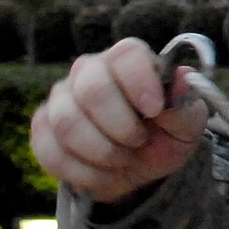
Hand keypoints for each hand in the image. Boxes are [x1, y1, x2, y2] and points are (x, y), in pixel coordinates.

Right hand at [30, 38, 209, 202]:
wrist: (137, 168)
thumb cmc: (163, 136)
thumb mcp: (186, 126)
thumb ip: (185, 104)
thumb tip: (184, 79)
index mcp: (127, 61)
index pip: (126, 55)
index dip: (140, 82)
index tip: (154, 110)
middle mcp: (89, 70)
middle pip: (91, 89)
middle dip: (120, 127)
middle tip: (138, 142)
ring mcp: (61, 98)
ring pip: (67, 123)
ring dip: (101, 152)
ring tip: (122, 159)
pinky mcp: (42, 127)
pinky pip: (50, 151)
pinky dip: (82, 172)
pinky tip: (102, 173)